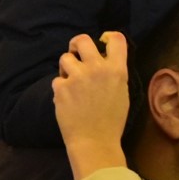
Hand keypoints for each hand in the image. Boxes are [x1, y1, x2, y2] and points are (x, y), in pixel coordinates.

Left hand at [53, 32, 129, 179]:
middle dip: (77, 45)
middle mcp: (97, 68)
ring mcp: (77, 77)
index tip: (102, 43)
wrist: (95, 142)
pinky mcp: (61, 88)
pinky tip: (67, 101)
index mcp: (116, 70)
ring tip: (71, 84)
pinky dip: (60, 89)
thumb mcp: (121, 93)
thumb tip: (102, 60)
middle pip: (82, 40)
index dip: (107, 37)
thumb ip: (113, 73)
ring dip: (66, 69)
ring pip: (65, 58)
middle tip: (76, 54)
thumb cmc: (111, 121)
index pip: (116, 39)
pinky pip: (57, 80)